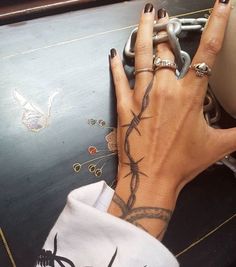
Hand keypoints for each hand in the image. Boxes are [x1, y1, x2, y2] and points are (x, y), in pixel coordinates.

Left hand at [108, 1, 232, 237]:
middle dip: (166, 29)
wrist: (152, 179)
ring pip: (142, 57)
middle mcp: (165, 90)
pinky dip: (116, 67)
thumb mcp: (218, 146)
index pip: (208, 52)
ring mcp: (142, 97)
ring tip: (144, 14)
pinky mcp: (124, 106)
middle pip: (167, 50)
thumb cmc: (183, 163)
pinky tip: (112, 54)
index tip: (220, 4)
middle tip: (161, 12)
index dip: (216, 25)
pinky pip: (119, 81)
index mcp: (189, 95)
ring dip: (143, 34)